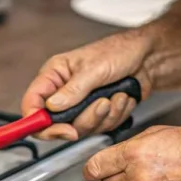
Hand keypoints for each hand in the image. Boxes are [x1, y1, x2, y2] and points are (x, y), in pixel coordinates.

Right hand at [21, 31, 153, 140]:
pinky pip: (98, 129)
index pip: (32, 104)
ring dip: (102, 116)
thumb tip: (52, 107)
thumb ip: (72, 90)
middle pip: (55, 125)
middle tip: (101, 106)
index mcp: (54, 75)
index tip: (62, 129)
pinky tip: (121, 99)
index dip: (40, 122)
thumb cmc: (121, 51)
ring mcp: (78, 106)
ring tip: (114, 96)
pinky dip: (114, 117)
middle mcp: (62, 93)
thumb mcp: (95, 68)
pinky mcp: (95, 114)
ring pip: (79, 129)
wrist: (149, 58)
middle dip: (82, 120)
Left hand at [83, 126, 180, 180]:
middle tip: (123, 172)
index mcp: (136, 155)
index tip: (90, 172)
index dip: (90, 170)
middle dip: (111, 178)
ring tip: (144, 179)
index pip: (95, 168)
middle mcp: (140, 178)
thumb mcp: (158, 134)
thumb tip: (113, 157)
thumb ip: (131, 147)